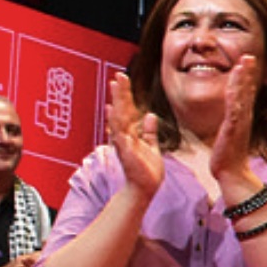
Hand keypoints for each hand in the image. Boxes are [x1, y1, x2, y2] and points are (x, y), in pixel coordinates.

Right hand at [107, 72, 163, 199]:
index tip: (120, 80)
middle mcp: (124, 137)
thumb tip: (150, 115)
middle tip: (118, 76)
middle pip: (120, 111)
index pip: (126, 111)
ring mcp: (123, 145)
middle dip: (119, 93)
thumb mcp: (151, 147)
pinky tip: (115, 113)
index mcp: (130, 134)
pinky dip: (118, 125)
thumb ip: (150, 132)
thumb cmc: (147, 171)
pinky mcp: (126, 154)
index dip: (124, 95)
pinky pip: (121, 136)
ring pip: (118, 119)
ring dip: (117, 102)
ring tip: (116, 87)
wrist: (144, 190)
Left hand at [209, 55, 258, 178]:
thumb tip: (231, 115)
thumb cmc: (229, 155)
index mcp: (242, 117)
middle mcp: (244, 117)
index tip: (246, 61)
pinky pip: (235, 108)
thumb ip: (232, 122)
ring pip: (242, 96)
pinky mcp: (233, 128)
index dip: (246, 77)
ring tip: (244, 64)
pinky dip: (236, 95)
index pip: (245, 93)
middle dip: (247, 72)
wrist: (231, 173)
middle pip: (247, 90)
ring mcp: (240, 122)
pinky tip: (236, 84)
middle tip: (249, 56)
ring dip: (243, 78)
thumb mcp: (231, 134)